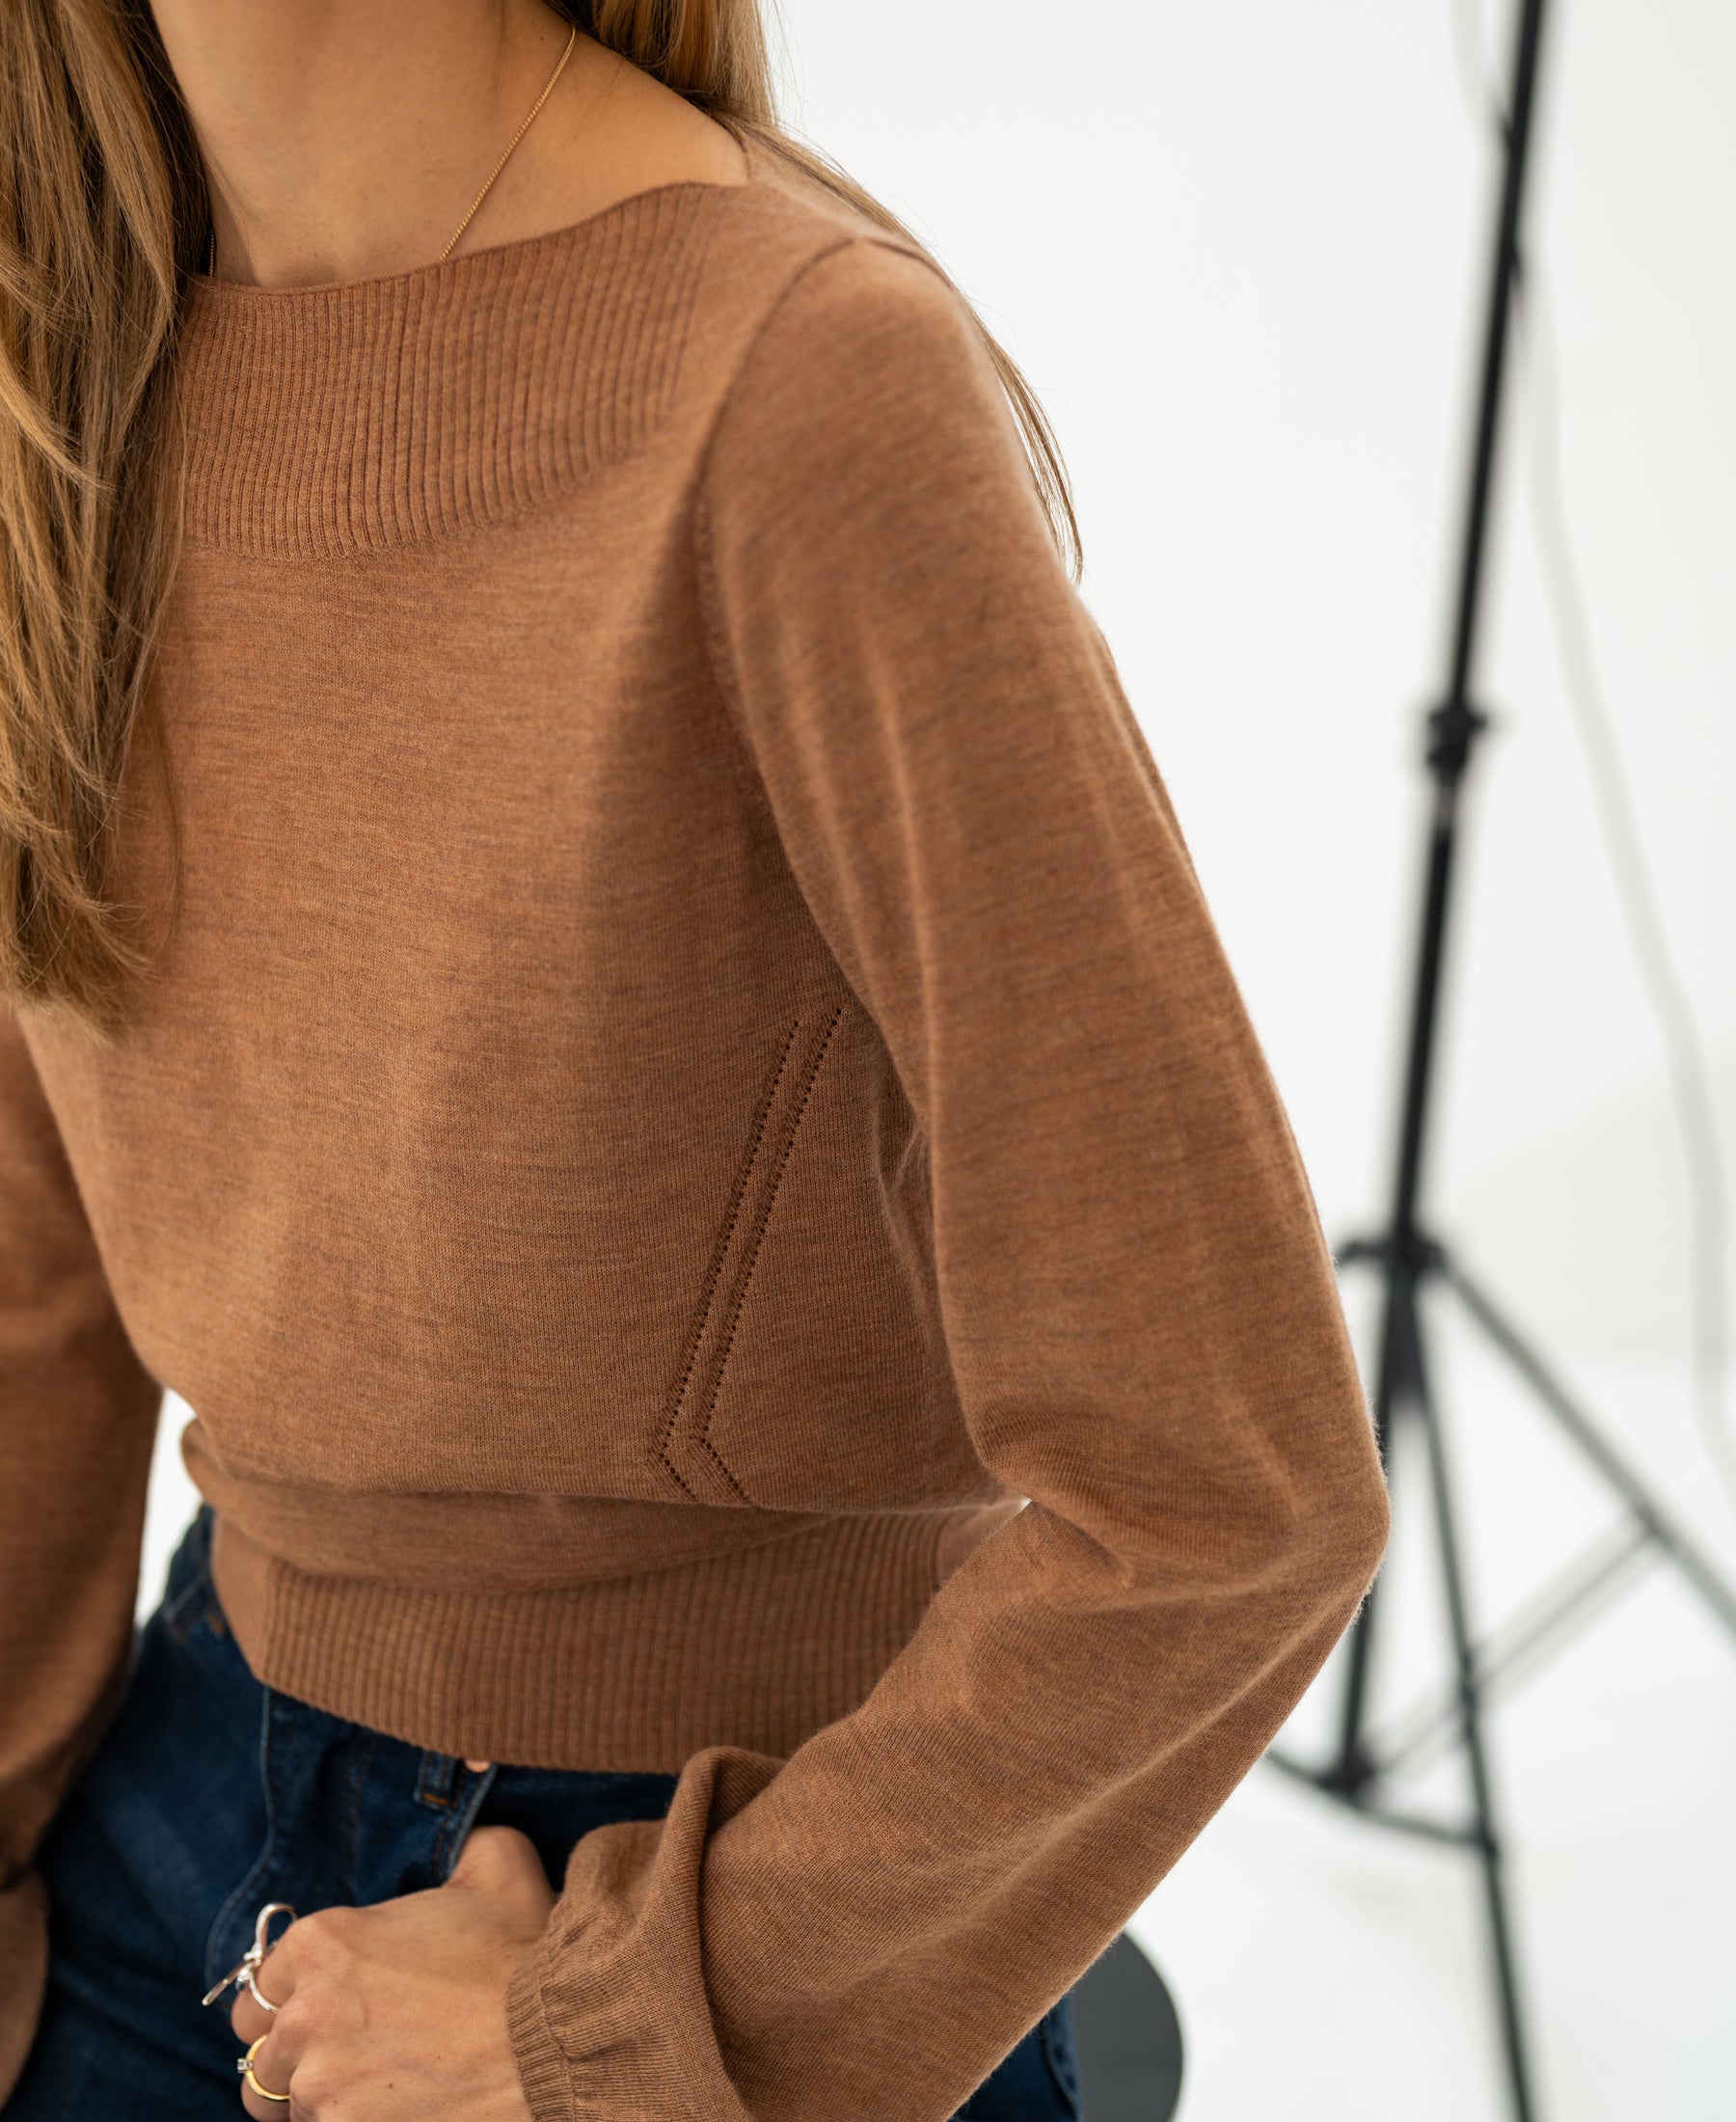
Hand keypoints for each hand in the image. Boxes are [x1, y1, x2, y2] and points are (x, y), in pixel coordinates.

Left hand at [231, 1824, 557, 2118]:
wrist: (560, 2037)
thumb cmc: (525, 1952)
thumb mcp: (497, 1864)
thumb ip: (463, 1847)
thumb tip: (465, 1847)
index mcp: (323, 1942)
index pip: (259, 1990)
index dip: (293, 2002)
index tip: (328, 2012)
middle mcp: (306, 2015)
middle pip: (260, 2060)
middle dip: (296, 2061)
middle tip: (346, 2059)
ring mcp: (320, 2087)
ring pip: (289, 2109)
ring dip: (323, 2102)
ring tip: (377, 2091)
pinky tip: (398, 2110)